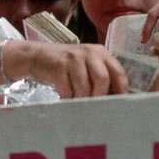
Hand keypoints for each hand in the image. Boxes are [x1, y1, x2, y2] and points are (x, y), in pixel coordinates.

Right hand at [10, 40, 129, 97]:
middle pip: (102, 79)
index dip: (121, 88)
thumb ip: (99, 75)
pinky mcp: (58, 66)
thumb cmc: (66, 65)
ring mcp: (73, 58)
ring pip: (84, 87)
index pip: (117, 71)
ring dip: (80, 99)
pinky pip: (68, 90)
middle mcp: (88, 53)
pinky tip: (64, 95)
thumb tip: (114, 98)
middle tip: (94, 106)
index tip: (121, 102)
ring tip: (76, 100)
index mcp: (100, 52)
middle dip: (98, 96)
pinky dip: (67, 98)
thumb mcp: (86, 64)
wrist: (37, 56)